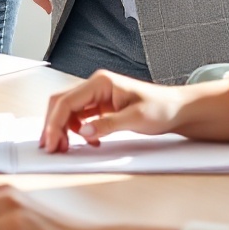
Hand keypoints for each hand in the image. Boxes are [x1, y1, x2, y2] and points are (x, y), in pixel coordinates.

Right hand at [41, 70, 228, 152]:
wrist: (178, 110)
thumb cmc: (162, 108)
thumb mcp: (136, 118)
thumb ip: (107, 125)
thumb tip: (83, 132)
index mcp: (100, 82)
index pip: (66, 101)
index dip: (55, 122)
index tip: (50, 141)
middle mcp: (94, 86)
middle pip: (61, 103)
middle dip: (53, 125)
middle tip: (51, 147)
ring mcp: (96, 95)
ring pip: (67, 110)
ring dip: (62, 128)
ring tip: (65, 147)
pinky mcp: (100, 106)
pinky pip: (79, 116)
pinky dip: (76, 130)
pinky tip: (87, 142)